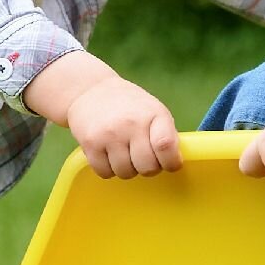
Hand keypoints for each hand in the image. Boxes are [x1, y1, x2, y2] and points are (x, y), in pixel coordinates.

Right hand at [66, 73, 182, 178]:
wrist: (91, 90)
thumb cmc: (130, 106)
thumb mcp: (154, 111)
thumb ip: (166, 135)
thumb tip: (175, 162)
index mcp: (153, 114)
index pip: (166, 146)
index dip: (172, 162)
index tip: (170, 163)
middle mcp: (131, 124)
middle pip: (147, 167)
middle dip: (149, 168)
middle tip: (143, 156)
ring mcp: (109, 135)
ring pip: (126, 173)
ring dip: (128, 169)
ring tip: (124, 152)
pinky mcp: (90, 144)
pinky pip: (105, 173)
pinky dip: (109, 169)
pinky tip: (109, 154)